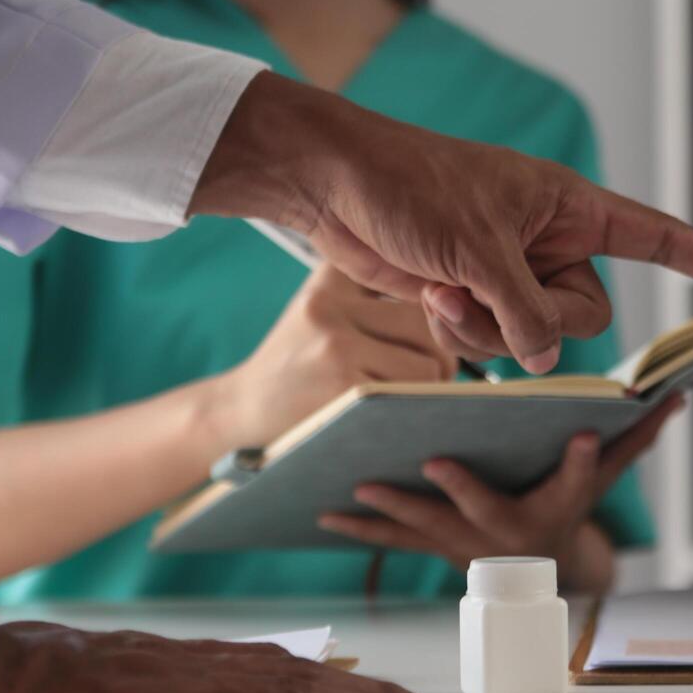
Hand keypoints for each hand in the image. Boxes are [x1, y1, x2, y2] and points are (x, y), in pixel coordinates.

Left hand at [191, 73, 692, 374]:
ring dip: (489, 327)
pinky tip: (429, 295)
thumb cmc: (411, 186)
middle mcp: (550, 243)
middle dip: (540, 319)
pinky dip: (463, 330)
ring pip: (535, 339)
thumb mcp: (481, 251)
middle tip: (490, 288)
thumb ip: (527, 314)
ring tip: (446, 287)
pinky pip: (494, 341)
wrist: (333, 186)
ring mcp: (512, 273)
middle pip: (587, 315)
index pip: (658, 237)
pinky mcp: (474, 297)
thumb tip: (544, 363)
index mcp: (571, 208)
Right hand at [209, 264, 456, 449]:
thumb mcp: (319, 307)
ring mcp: (334, 347)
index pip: (411, 282)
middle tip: (429, 372)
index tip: (434, 324)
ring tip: (410, 394)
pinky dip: (416, 407)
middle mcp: (329, 305)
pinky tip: (397, 412)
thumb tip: (451, 297)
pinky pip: (414, 394)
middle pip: (429, 323)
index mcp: (330, 281)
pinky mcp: (342, 388)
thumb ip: (371, 287)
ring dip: (432, 386)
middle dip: (441, 353)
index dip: (434, 309)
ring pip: (431, 362)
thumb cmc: (296, 363)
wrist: (240, 411)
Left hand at [317, 395, 684, 590]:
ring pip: (427, 526)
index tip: (587, 436)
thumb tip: (678, 395)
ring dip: (392, 509)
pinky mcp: (432, 546)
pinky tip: (322, 512)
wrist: (535, 573)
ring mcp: (465, 544)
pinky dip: (359, 528)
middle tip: (436, 463)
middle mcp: (508, 533)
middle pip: (485, 510)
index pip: (577, 482)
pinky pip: (392, 540)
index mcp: (553, 507)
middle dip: (462, 489)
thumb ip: (637, 435)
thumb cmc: (568, 507)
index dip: (585, 461)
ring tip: (357, 487)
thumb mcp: (608, 475)